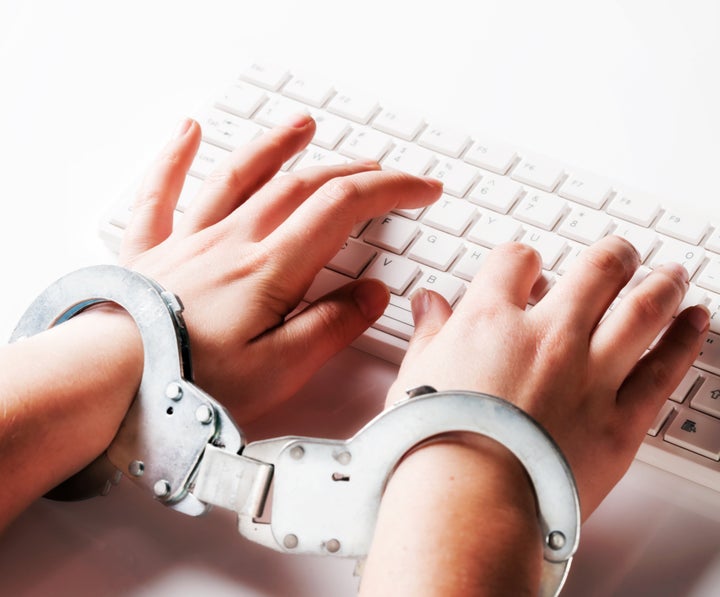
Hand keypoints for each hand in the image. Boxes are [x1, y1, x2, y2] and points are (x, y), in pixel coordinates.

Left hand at [119, 114, 441, 422]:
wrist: (106, 384)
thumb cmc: (189, 385)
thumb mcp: (280, 370)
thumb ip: (330, 327)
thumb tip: (371, 293)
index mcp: (269, 269)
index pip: (343, 206)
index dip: (390, 189)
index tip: (420, 189)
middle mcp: (231, 242)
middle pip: (302, 185)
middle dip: (352, 170)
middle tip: (382, 171)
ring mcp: (189, 242)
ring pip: (240, 176)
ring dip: (277, 147)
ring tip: (303, 126)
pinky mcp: (152, 253)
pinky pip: (162, 193)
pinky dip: (174, 158)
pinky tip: (186, 131)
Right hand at [386, 237, 708, 518]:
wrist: (465, 504)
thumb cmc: (433, 445)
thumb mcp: (416, 376)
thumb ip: (429, 332)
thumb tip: (429, 303)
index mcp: (491, 321)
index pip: (516, 261)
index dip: (524, 259)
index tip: (530, 269)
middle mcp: (547, 337)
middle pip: (596, 270)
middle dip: (612, 254)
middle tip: (619, 252)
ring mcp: (589, 375)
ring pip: (642, 308)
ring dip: (662, 283)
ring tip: (671, 272)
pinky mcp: (620, 420)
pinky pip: (664, 369)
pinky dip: (684, 339)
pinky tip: (694, 320)